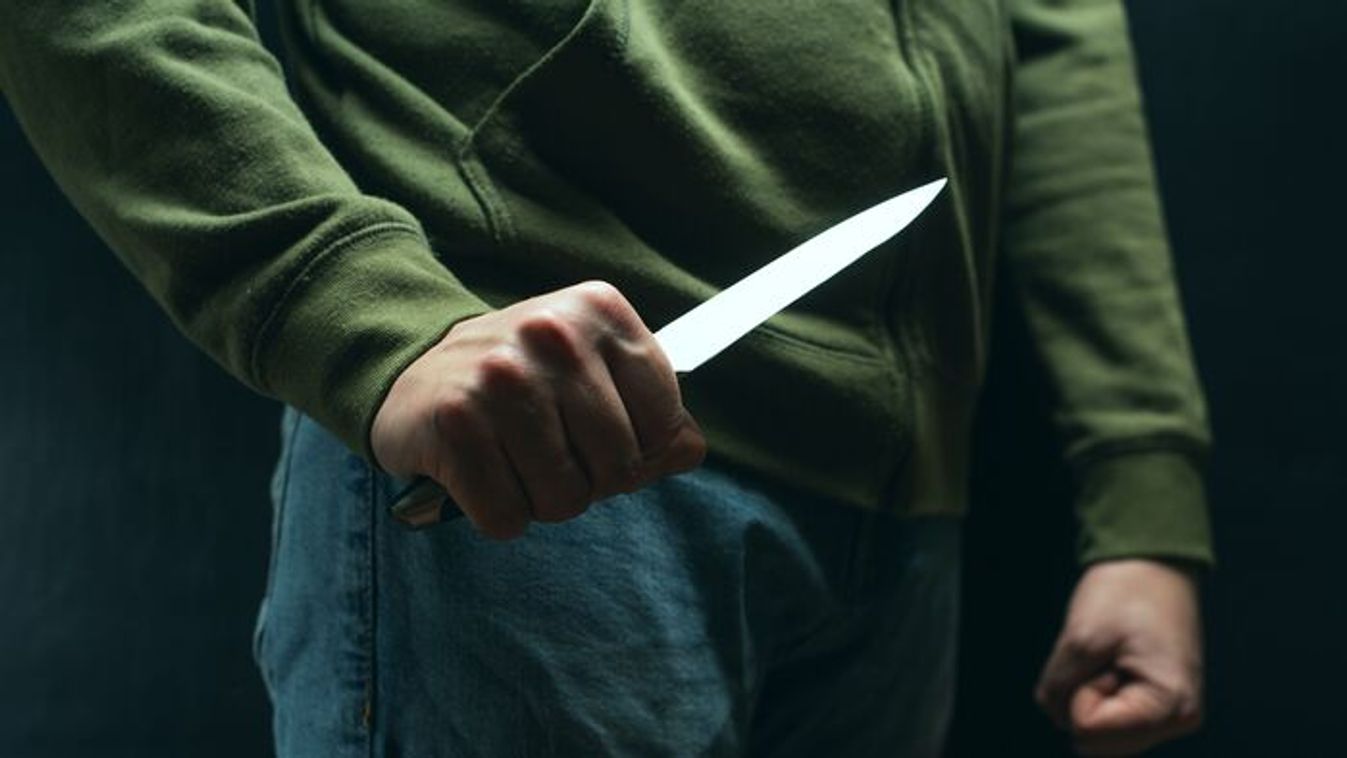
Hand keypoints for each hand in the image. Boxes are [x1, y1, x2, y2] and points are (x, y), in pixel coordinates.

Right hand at [371, 280, 705, 539]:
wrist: (413, 372)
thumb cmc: (520, 381)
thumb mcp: (594, 371)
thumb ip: (653, 413)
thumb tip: (688, 451)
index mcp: (600, 311)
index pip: (665, 424)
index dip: (638, 451)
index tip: (599, 437)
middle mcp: (553, 334)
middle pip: (619, 468)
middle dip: (590, 482)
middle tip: (550, 454)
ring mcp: (501, 376)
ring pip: (565, 500)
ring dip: (540, 501)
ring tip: (514, 462)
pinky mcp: (455, 423)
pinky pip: (507, 516)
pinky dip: (497, 514)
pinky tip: (481, 474)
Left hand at [1035, 559, 1203, 755]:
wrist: (1153, 564)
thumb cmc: (1125, 592)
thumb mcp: (1080, 638)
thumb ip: (1058, 687)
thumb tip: (1056, 717)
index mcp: (1170, 705)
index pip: (1089, 729)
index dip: (1079, 690)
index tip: (1103, 656)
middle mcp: (1178, 720)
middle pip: (1096, 741)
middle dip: (1084, 699)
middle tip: (1106, 658)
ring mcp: (1169, 715)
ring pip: (1100, 734)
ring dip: (1091, 696)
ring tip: (1113, 658)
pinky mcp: (1156, 706)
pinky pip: (1110, 720)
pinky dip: (1100, 694)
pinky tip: (1116, 664)